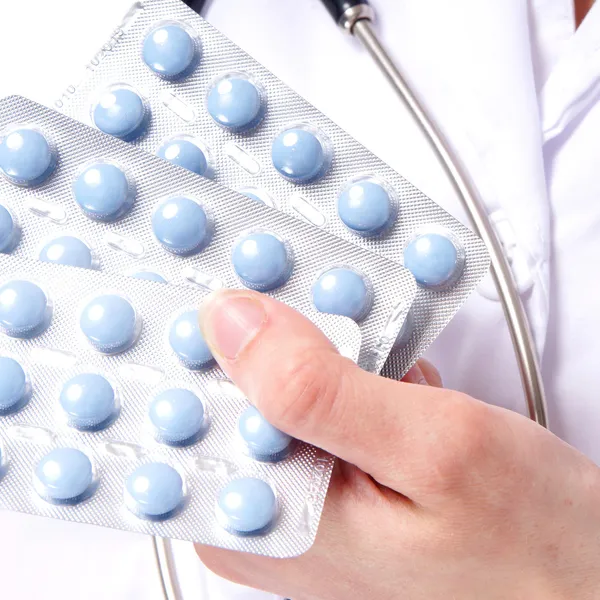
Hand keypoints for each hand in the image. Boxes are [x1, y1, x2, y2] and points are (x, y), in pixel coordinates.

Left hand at [195, 290, 599, 599]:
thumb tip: (232, 322)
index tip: (223, 273)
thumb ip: (320, 389)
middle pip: (231, 392)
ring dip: (321, 347)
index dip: (200, 333)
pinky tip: (387, 371)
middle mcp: (269, 514)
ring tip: (371, 341)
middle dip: (275, 333)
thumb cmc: (530, 544)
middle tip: (317, 293)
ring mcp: (300, 494)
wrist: (583, 583)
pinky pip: (314, 401)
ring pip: (276, 387)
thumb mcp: (433, 449)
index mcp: (266, 524)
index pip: (188, 411)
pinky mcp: (331, 478)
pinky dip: (346, 367)